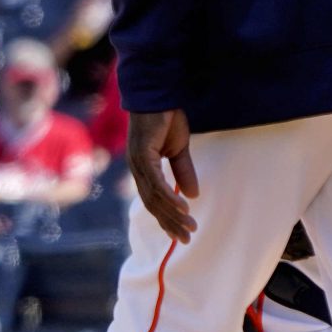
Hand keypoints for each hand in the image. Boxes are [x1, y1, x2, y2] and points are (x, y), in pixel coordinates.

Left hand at [126, 109, 199, 242]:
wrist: (158, 93)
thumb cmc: (165, 118)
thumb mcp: (179, 148)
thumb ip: (183, 171)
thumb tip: (193, 194)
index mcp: (144, 169)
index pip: (153, 200)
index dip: (165, 218)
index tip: (178, 234)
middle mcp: (138, 169)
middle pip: (152, 204)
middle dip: (170, 223)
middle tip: (186, 239)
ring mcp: (138, 163)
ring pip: (155, 197)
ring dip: (173, 214)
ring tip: (189, 226)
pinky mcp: (143, 155)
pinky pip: (156, 182)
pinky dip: (169, 197)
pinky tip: (182, 208)